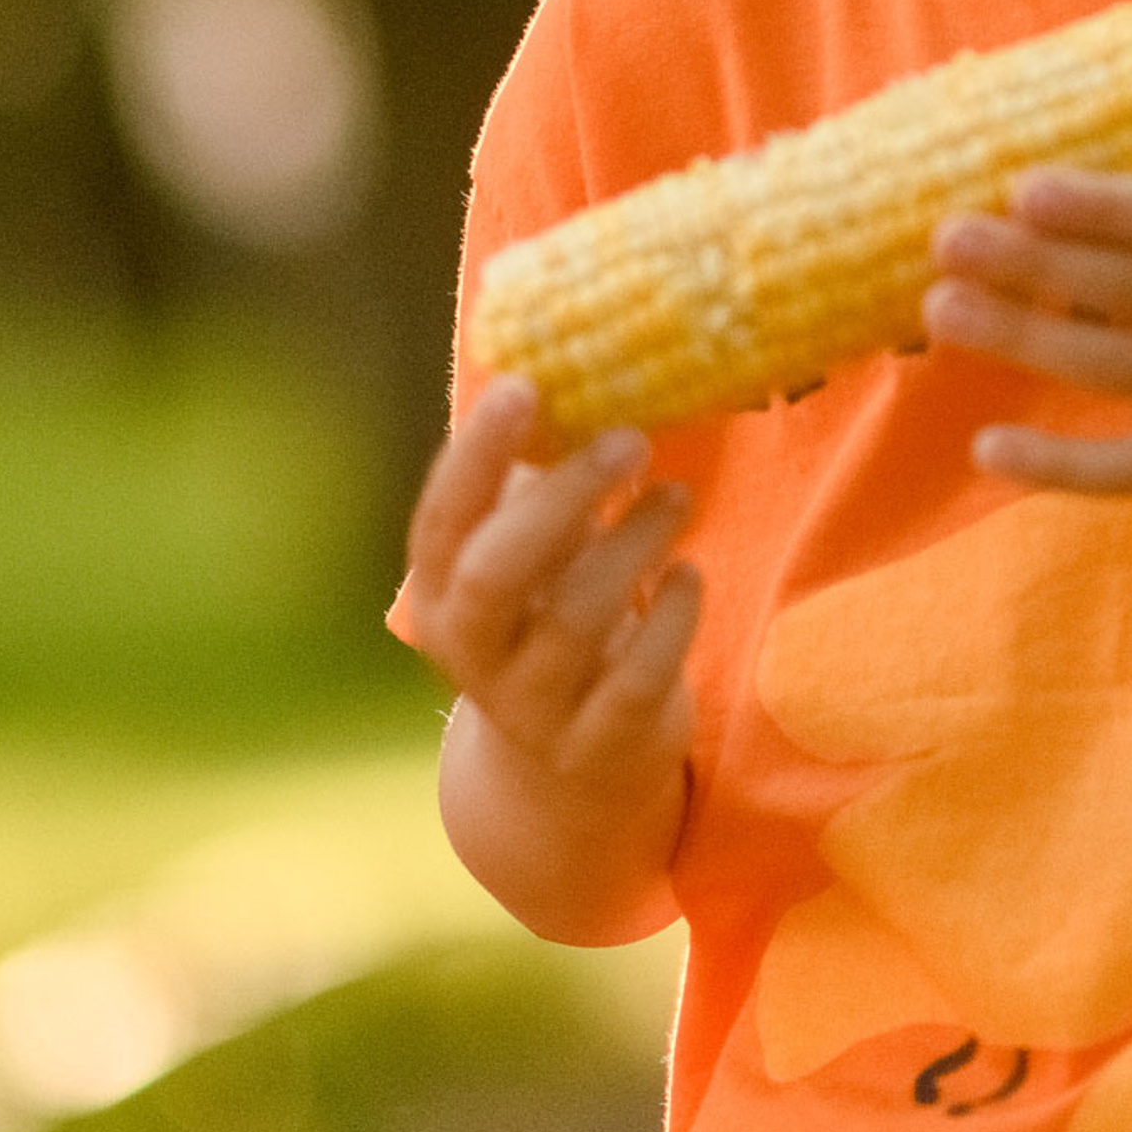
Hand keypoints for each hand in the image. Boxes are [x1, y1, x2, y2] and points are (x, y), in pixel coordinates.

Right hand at [400, 373, 701, 810]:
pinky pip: (635, 678)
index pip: (441, 521)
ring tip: (677, 494)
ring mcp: (531, 709)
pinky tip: (689, 574)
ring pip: (575, 620)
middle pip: (496, 574)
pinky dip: (671, 617)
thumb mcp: (533, 557)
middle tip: (630, 438)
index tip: (525, 385)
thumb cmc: (555, 616)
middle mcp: (473, 655)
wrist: (577, 766)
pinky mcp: (597, 745)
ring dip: (635, 542)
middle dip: (562, 497)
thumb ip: (536, 486)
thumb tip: (580, 365)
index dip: (476, 453)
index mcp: (442, 595)